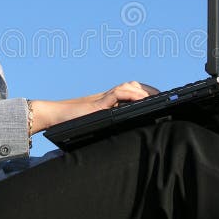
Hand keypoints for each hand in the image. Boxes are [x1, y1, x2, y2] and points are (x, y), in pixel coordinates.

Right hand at [29, 81, 159, 134]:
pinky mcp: (98, 103)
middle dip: (149, 89)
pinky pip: (117, 93)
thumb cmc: (73, 122)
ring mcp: (103, 98)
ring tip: (156, 97)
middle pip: (133, 85)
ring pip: (128, 86)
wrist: (56, 116)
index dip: (145, 92)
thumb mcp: (96, 122)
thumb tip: (125, 134)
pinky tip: (141, 98)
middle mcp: (108, 97)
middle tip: (163, 96)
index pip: (131, 91)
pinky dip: (131, 94)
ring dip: (143, 90)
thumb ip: (108, 122)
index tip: (159, 97)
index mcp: (109, 102)